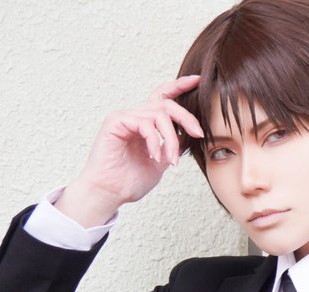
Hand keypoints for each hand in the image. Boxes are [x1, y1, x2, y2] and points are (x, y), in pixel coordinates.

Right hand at [57, 75, 204, 227]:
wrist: (109, 193)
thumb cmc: (129, 181)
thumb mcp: (161, 162)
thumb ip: (173, 146)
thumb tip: (190, 136)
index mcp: (145, 123)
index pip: (163, 97)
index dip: (179, 86)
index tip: (197, 80)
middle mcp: (135, 116)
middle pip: (167, 104)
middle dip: (187, 118)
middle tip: (199, 134)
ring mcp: (124, 117)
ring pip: (159, 116)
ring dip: (171, 139)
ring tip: (171, 160)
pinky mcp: (116, 122)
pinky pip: (145, 124)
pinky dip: (155, 141)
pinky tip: (155, 157)